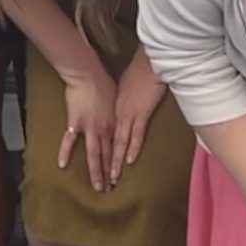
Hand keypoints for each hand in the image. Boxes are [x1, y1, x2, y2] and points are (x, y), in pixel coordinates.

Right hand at [58, 65, 117, 193]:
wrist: (89, 75)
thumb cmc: (104, 83)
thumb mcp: (116, 100)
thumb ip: (116, 113)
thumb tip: (119, 117)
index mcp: (114, 125)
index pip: (117, 149)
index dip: (118, 164)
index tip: (119, 177)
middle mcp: (104, 130)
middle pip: (107, 156)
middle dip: (109, 174)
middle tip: (111, 190)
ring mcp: (89, 128)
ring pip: (94, 155)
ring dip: (96, 172)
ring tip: (97, 187)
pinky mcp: (75, 123)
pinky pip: (69, 141)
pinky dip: (65, 153)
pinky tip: (62, 165)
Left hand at [110, 54, 167, 188]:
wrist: (147, 64)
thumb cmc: (138, 72)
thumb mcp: (124, 87)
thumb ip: (121, 101)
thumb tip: (121, 108)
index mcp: (113, 110)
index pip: (105, 136)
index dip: (101, 152)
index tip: (98, 166)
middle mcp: (117, 115)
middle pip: (108, 144)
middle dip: (105, 165)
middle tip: (101, 182)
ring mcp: (128, 115)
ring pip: (119, 143)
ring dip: (116, 162)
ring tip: (112, 178)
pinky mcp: (141, 114)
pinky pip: (136, 135)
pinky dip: (132, 148)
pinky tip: (128, 161)